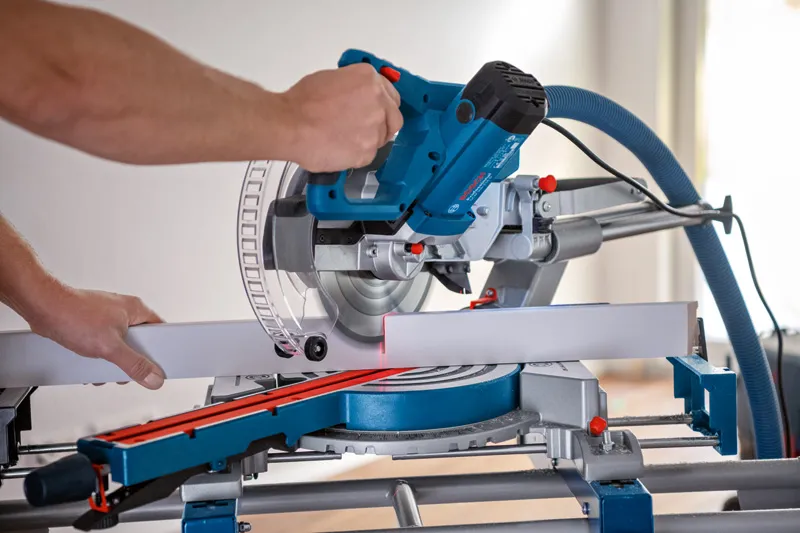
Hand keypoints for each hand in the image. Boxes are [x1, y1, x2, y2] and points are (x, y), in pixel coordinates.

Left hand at [28, 284, 165, 388]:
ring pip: (120, 345)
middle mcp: (124, 311)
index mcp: (136, 309)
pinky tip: (89, 359)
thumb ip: (134, 365)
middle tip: (124, 367)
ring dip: (111, 360)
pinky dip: (98, 355)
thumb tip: (153, 377)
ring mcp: (108, 317)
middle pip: (140, 343)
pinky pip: (105, 344)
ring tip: (100, 362)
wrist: (42, 308)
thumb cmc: (73, 315)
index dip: (161, 351)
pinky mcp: (93, 324)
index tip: (158, 365)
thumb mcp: (111, 347)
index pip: (162, 331)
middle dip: (130, 360)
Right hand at [281, 63, 402, 171]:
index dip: (382, 105)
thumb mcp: (331, 79)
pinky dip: (355, 154)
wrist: (289, 125)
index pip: (391, 95)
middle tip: (363, 128)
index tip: (376, 110)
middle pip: (394, 118)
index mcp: (369, 79)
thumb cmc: (301, 102)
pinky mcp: (367, 152)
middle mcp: (379, 102)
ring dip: (366, 140)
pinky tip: (338, 148)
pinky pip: (367, 155)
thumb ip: (354, 87)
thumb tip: (358, 97)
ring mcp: (375, 129)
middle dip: (382, 124)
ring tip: (342, 138)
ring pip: (381, 139)